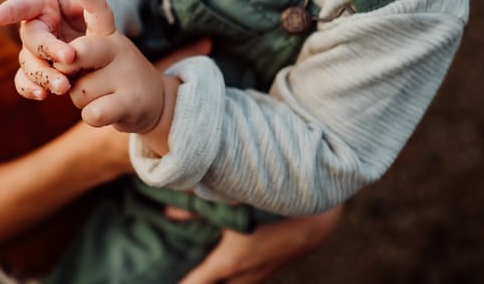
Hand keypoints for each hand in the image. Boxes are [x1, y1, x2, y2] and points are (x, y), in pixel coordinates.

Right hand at [0, 0, 98, 97]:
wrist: (85, 33)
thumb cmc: (85, 9)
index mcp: (43, 3)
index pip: (23, 4)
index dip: (8, 11)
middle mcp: (34, 26)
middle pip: (31, 38)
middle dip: (48, 49)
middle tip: (69, 59)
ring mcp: (32, 51)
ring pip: (28, 63)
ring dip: (43, 74)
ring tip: (64, 87)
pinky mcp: (35, 70)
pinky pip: (24, 81)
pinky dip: (29, 88)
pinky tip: (42, 95)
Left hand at [178, 205, 343, 283]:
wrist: (315, 219)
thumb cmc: (270, 211)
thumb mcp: (228, 207)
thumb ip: (195, 210)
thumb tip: (168, 212)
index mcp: (227, 263)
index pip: (197, 282)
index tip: (173, 283)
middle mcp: (244, 275)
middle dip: (204, 282)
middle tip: (195, 277)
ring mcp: (262, 275)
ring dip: (225, 281)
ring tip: (216, 275)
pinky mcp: (276, 269)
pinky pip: (253, 280)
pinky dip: (241, 279)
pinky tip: (240, 271)